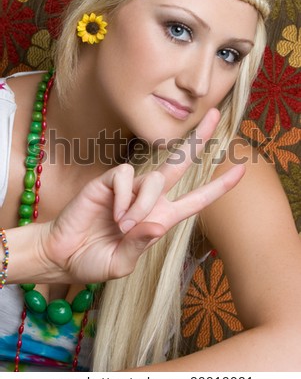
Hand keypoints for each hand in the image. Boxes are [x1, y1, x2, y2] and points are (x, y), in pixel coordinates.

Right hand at [43, 109, 244, 282]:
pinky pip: (125, 177)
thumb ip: (140, 246)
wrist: (63, 254)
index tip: (241, 169)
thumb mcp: (122, 263)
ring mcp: (130, 188)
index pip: (196, 199)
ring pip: (155, 179)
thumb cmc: (94, 260)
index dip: (219, 186)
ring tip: (123, 226)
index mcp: (161, 218)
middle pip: (180, 164)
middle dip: (199, 141)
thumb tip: (156, 225)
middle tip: (215, 115)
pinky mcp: (109, 181)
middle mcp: (150, 199)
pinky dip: (123, 197)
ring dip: (142, 205)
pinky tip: (112, 212)